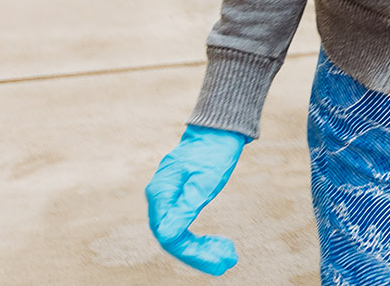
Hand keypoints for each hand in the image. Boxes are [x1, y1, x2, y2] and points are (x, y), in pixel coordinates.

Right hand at [145, 125, 248, 274]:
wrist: (220, 127)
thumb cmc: (214, 150)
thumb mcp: (205, 179)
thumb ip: (187, 206)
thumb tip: (167, 235)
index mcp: (162, 193)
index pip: (169, 234)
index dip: (192, 252)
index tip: (220, 260)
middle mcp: (160, 197)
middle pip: (173, 237)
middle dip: (200, 254)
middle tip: (228, 262)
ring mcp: (168, 197)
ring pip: (179, 233)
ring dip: (202, 248)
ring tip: (228, 256)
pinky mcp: (179, 197)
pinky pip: (184, 224)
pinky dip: (201, 237)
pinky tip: (218, 244)